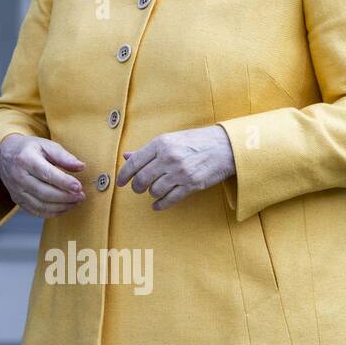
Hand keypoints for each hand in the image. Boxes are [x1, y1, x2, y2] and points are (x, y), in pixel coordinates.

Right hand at [0, 133, 85, 217]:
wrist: (4, 155)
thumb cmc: (28, 149)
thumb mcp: (45, 145)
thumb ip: (63, 156)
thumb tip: (81, 166)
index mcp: (25, 159)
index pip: (47, 174)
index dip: (64, 182)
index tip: (78, 187)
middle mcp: (18, 176)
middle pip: (44, 192)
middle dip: (66, 197)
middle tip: (81, 196)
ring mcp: (16, 190)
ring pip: (41, 205)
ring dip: (61, 207)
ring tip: (75, 202)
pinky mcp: (17, 200)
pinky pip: (36, 211)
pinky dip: (52, 213)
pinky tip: (64, 207)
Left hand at [116, 124, 235, 210]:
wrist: (225, 146)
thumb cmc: (195, 141)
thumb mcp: (170, 139)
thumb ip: (147, 150)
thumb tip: (126, 156)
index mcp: (160, 144)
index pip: (134, 162)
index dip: (124, 175)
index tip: (120, 182)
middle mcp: (168, 158)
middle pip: (142, 179)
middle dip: (137, 187)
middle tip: (137, 188)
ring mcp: (180, 172)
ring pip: (154, 191)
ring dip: (151, 193)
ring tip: (154, 190)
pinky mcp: (192, 185)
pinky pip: (170, 199)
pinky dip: (161, 204)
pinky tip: (157, 205)